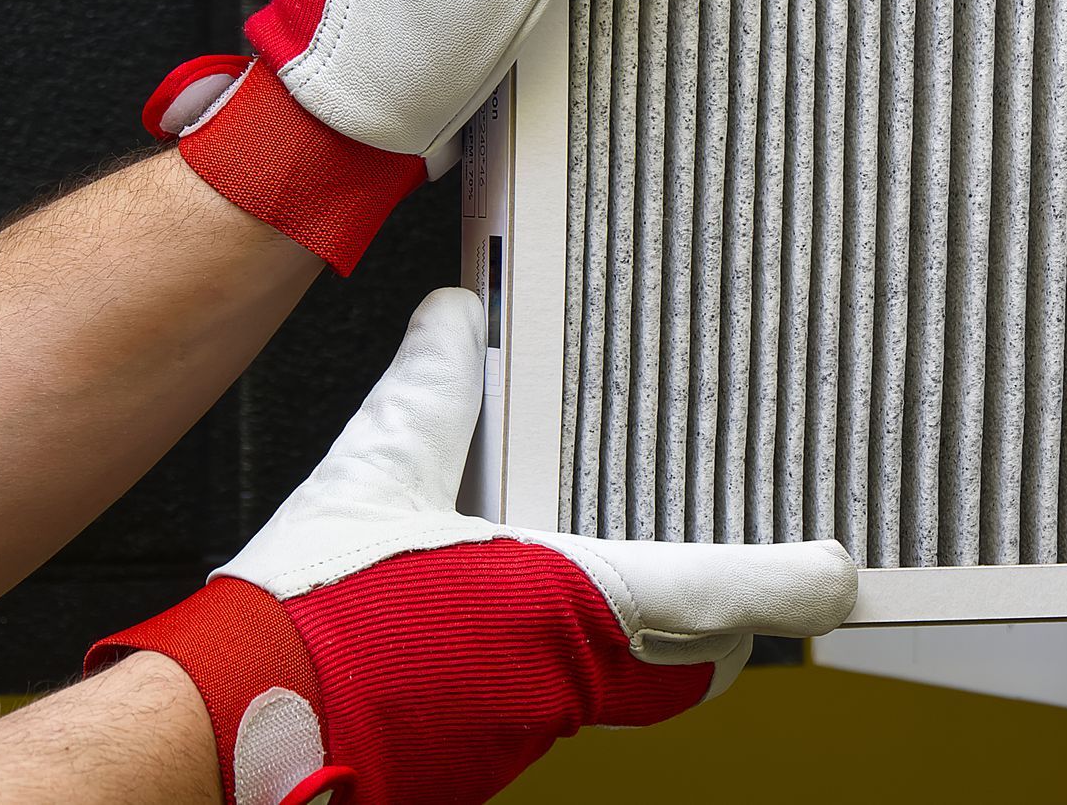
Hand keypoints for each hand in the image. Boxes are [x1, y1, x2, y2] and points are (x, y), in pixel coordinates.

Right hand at [87, 288, 855, 804]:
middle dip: (717, 619)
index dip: (788, 583)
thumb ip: (432, 392)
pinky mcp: (486, 751)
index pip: (717, 594)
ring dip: (634, 639)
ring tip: (603, 574)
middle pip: (691, 662)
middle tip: (723, 565)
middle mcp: (566, 679)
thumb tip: (457, 316)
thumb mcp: (375, 475)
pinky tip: (511, 616)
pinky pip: (561, 704)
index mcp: (566, 603)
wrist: (228, 736)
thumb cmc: (307, 623)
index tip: (839, 572)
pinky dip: (561, 662)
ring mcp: (527, 727)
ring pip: (630, 691)